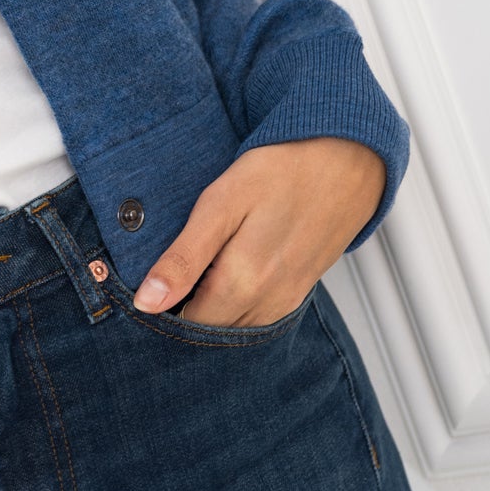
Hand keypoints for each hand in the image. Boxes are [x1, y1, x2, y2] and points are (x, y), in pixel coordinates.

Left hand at [132, 135, 384, 324]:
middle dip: (182, 309)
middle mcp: (268, 303)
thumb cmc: (279, 173)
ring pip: (234, 326)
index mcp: (243, 283)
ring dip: (210, 308)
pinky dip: (234, 304)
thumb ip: (183, 259)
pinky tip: (224, 272)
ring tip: (195, 267)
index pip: (186, 325)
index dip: (160, 307)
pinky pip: (257, 316)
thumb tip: (147, 303)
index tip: (144, 283)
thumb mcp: (219, 206)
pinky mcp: (298, 292)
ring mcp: (287, 301)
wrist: (345, 161)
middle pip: (210, 329)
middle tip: (167, 270)